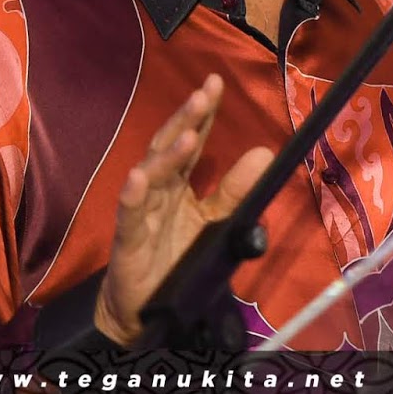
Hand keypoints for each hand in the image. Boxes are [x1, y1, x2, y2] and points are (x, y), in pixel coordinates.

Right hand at [94, 74, 273, 344]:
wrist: (145, 311)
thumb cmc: (177, 260)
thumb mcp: (217, 223)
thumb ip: (236, 191)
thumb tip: (264, 153)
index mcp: (179, 184)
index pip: (191, 142)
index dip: (202, 113)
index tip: (215, 82)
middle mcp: (158, 191)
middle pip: (169, 148)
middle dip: (185, 120)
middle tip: (203, 93)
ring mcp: (141, 213)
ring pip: (151, 175)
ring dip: (168, 154)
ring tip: (189, 132)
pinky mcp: (128, 241)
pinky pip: (129, 215)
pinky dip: (132, 195)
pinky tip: (139, 176)